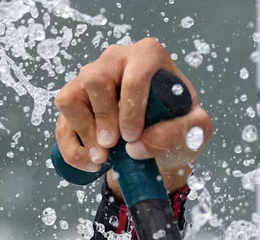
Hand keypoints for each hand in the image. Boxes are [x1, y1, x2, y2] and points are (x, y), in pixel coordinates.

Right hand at [53, 38, 213, 199]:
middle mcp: (116, 60)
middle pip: (96, 80)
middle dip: (104, 119)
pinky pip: (63, 121)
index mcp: (148, 57)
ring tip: (104, 157)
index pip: (134, 75)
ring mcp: (91, 77)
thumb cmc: (178, 128)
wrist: (161, 143)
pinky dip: (74, 147)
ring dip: (86, 132)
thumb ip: (182, 132)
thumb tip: (138, 145)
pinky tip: (92, 162)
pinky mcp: (75, 100)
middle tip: (115, 146)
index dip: (131, 109)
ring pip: (72, 97)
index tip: (133, 137)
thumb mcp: (196, 130)